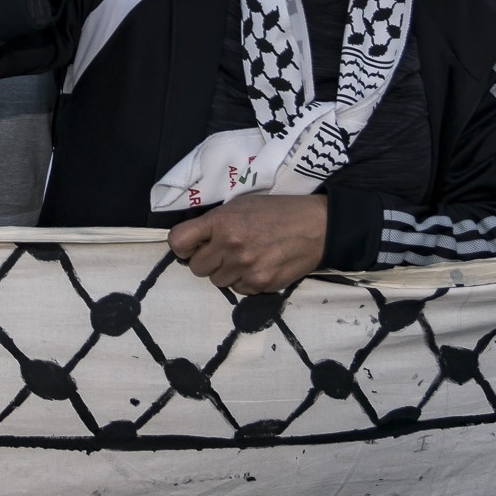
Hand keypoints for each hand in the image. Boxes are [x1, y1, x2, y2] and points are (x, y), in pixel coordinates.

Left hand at [167, 193, 327, 292]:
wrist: (316, 226)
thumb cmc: (276, 211)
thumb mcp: (240, 205)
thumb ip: (214, 223)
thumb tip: (194, 241)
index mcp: (221, 222)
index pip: (178, 241)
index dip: (182, 246)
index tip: (191, 246)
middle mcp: (230, 246)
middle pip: (197, 267)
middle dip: (207, 260)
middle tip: (223, 251)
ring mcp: (246, 268)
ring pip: (217, 281)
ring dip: (226, 272)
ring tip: (245, 257)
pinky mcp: (261, 284)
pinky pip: (238, 290)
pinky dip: (244, 281)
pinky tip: (259, 266)